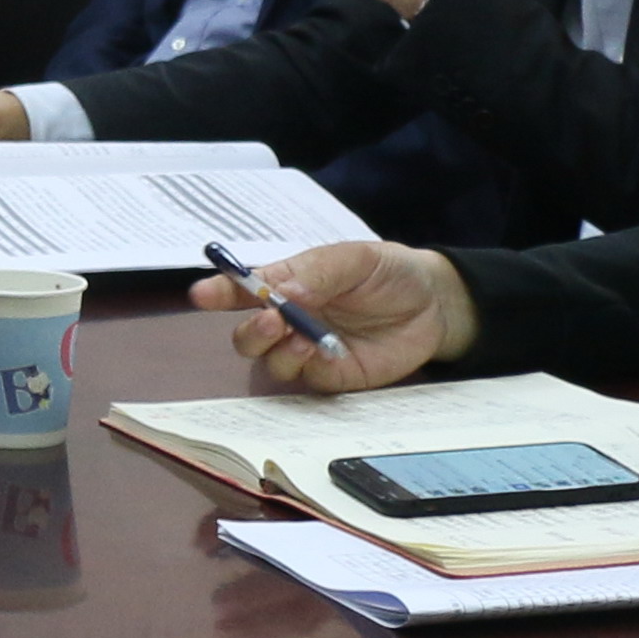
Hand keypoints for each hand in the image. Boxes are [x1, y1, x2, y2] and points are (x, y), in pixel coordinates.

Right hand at [185, 239, 473, 390]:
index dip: (219, 292)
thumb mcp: (353, 258)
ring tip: (304, 337)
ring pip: (272, 363)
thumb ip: (315, 273)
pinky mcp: (334, 376)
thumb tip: (279, 292)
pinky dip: (311, 367)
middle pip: (247, 337)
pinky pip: (309, 379)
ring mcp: (310, 351)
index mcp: (288, 285)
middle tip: (271, 321)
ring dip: (280, 352)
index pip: (242, 290)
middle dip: (250, 332)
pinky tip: (328, 352)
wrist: (436, 304)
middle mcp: (290, 321)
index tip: (201, 295)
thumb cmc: (389, 272)